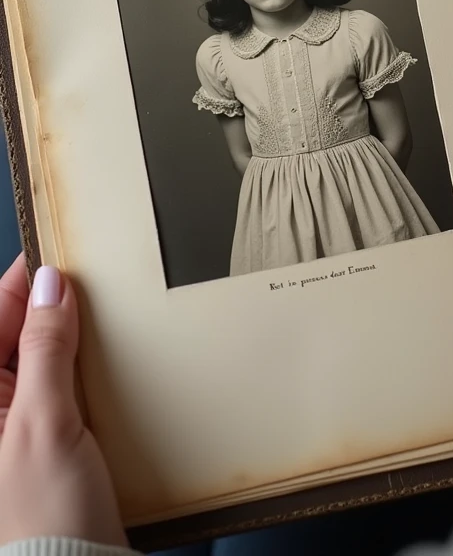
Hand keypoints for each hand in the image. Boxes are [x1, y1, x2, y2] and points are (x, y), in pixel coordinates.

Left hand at [0, 255, 126, 547]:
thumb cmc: (45, 520)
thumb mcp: (44, 422)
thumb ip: (44, 348)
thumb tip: (50, 283)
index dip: (26, 278)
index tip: (64, 248)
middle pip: (18, 331)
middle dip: (53, 302)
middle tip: (97, 275)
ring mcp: (21, 426)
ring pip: (45, 356)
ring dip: (76, 334)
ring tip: (113, 310)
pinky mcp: (53, 442)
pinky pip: (66, 385)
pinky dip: (89, 366)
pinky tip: (117, 358)